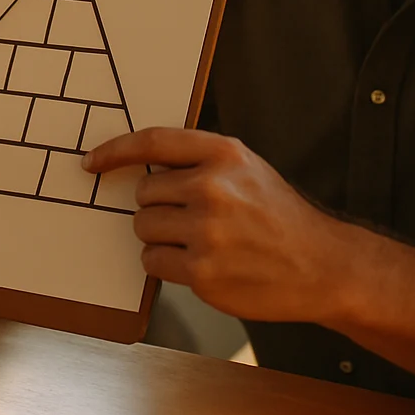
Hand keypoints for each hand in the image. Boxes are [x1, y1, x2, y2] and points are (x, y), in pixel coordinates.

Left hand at [84, 128, 354, 323]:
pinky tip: (200, 264)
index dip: (115, 151)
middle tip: (193, 219)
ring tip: (200, 242)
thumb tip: (141, 166)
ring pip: (143, 228)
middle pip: (143, 193)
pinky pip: (152, 262)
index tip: (91, 163)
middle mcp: (213, 188)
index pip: (152, 142)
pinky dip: (166, 265)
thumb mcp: (246, 169)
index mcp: (223, 154)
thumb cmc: (279, 216)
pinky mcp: (202, 272)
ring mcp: (206, 232)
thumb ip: (199, 161)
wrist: (323, 266)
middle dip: (158, 207)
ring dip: (160, 238)